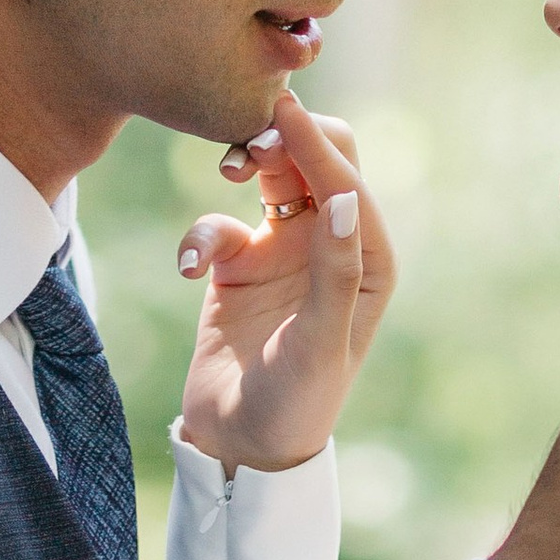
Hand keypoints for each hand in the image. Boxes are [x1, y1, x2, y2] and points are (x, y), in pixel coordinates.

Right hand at [175, 94, 394, 474]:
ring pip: (270, 174)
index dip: (315, 144)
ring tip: (228, 172)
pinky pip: (219, 224)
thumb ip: (334, 269)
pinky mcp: (239, 265)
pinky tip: (190, 268)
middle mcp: (331, 245)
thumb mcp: (321, 342)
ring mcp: (285, 250)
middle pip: (316, 159)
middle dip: (286, 141)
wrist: (242, 446)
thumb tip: (343, 197)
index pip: (347, 179)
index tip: (281, 113)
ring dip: (248, 163)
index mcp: (369, 259)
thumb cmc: (297, 403)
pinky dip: (202, 236)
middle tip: (250, 146)